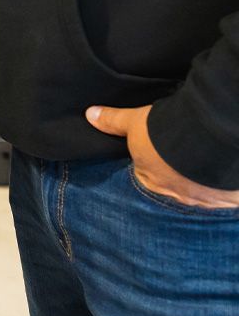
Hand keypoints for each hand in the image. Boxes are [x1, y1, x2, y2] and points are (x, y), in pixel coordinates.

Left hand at [87, 103, 238, 208]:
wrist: (204, 137)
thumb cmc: (164, 131)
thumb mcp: (135, 122)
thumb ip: (113, 121)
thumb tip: (90, 114)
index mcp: (152, 181)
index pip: (146, 179)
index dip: (150, 168)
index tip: (157, 158)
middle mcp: (176, 197)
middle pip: (172, 190)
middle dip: (175, 179)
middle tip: (180, 164)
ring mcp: (204, 201)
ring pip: (199, 196)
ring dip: (199, 185)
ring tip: (202, 169)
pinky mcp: (227, 200)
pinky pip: (224, 199)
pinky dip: (223, 191)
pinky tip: (221, 180)